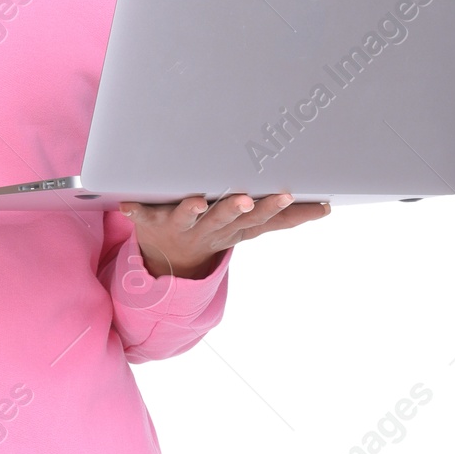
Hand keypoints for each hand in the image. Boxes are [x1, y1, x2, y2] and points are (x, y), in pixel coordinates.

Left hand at [118, 191, 330, 281]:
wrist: (169, 259)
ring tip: (197, 201)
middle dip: (236, 209)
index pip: (259, 220)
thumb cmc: (216, 230)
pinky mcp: (152, 222)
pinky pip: (142, 216)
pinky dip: (134, 211)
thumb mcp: (251, 227)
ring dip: (193, 210)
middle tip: (247, 199)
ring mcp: (181, 226)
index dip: (274, 209)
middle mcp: (210, 229)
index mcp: (235, 227)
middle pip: (226, 219)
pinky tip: (126, 205)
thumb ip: (287, 217)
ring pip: (190, 218)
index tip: (289, 194)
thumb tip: (328, 206)